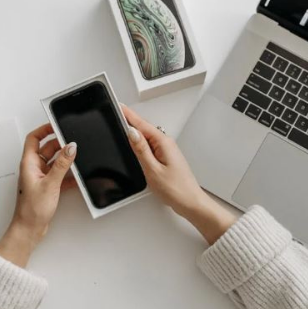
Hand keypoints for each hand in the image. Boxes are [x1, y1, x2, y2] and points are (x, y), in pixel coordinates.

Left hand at [0, 123, 76, 266]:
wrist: (29, 229)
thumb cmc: (31, 210)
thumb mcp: (51, 183)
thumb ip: (62, 164)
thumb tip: (71, 147)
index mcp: (29, 163)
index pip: (34, 138)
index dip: (44, 130)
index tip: (56, 124)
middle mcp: (33, 168)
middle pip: (47, 149)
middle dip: (60, 145)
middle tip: (73, 143)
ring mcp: (40, 177)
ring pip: (55, 162)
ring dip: (65, 160)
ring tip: (77, 159)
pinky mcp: (47, 186)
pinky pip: (59, 174)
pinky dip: (68, 174)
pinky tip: (76, 177)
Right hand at [122, 105, 235, 244]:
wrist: (191, 202)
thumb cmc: (176, 189)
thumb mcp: (153, 169)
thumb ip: (141, 150)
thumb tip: (132, 133)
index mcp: (163, 143)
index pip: (142, 124)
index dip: (128, 115)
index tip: (119, 105)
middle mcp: (166, 144)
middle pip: (144, 128)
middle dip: (130, 120)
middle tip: (117, 112)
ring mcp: (167, 151)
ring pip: (147, 137)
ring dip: (135, 131)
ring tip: (122, 124)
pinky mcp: (166, 158)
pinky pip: (151, 145)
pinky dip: (141, 142)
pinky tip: (135, 143)